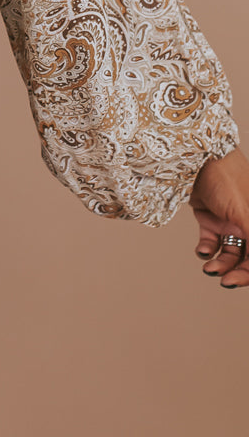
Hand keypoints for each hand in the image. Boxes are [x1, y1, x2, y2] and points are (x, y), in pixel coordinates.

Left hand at [189, 146, 248, 289]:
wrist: (194, 155)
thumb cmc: (224, 177)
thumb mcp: (244, 212)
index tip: (242, 279)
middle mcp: (248, 221)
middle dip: (239, 271)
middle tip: (227, 281)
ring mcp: (229, 219)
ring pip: (229, 251)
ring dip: (221, 264)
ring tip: (208, 268)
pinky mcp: (209, 216)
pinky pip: (211, 241)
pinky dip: (207, 250)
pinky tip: (202, 252)